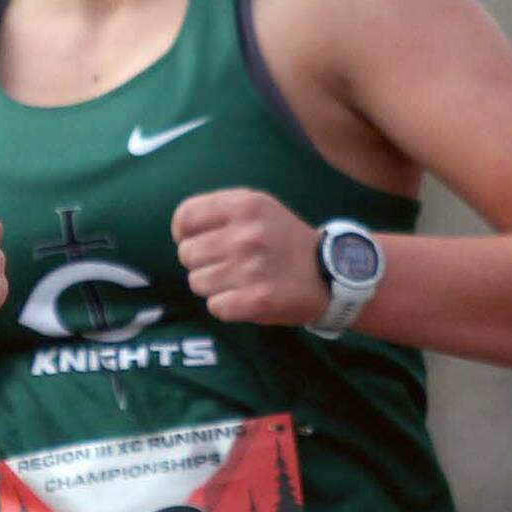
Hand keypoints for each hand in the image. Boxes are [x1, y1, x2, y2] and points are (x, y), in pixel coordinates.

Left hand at [171, 189, 324, 326]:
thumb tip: (179, 230)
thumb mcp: (258, 207)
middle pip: (187, 254)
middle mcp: (247, 234)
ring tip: (242, 280)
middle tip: (230, 264)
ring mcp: (252, 268)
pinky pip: (215, 306)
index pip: (185, 217)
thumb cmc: (283, 240)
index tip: (196, 240)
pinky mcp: (257, 300)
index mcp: (245, 205)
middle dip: (203, 262)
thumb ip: (218, 210)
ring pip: (197, 282)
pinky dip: (227, 306)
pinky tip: (248, 297)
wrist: (331, 274)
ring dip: (214, 286)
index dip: (184, 233)